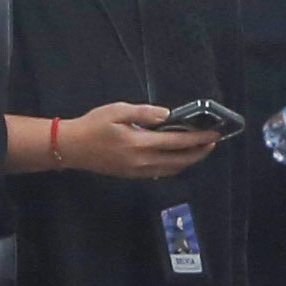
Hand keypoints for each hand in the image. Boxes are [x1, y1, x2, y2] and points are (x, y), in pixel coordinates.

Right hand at [61, 103, 223, 180]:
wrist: (71, 148)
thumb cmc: (93, 125)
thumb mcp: (118, 110)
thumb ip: (145, 113)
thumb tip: (168, 115)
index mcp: (140, 144)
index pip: (177, 142)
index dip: (198, 138)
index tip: (213, 133)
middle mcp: (143, 161)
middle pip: (179, 160)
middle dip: (199, 152)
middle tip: (213, 142)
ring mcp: (138, 171)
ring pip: (172, 169)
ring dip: (189, 161)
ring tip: (201, 150)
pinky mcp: (133, 175)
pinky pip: (161, 173)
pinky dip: (175, 166)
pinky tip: (179, 158)